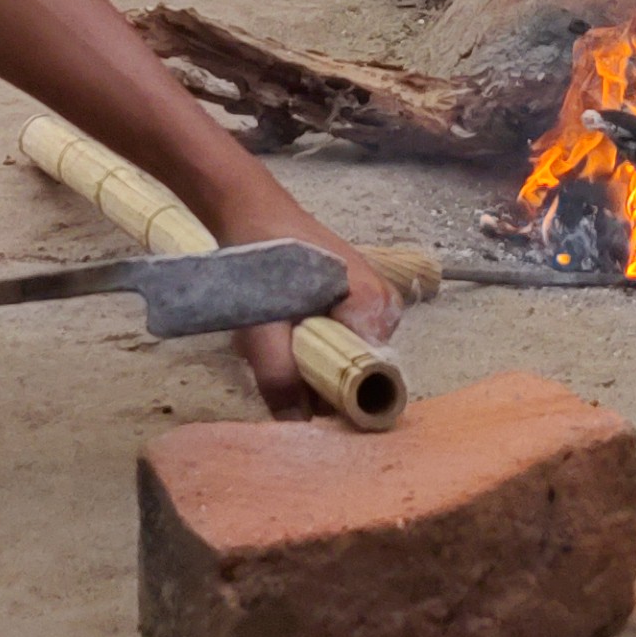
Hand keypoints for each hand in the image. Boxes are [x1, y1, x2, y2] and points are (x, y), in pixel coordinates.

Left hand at [203, 196, 404, 418]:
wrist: (250, 211)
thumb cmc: (260, 258)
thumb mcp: (262, 322)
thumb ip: (279, 374)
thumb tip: (294, 426)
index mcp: (375, 306)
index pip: (371, 376)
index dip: (339, 399)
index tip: (303, 406)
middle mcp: (385, 307)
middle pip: (358, 371)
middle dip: (318, 381)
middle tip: (277, 367)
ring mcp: (372, 303)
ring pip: (344, 359)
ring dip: (309, 364)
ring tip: (275, 344)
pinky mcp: (353, 302)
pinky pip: (337, 342)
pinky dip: (309, 347)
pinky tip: (282, 333)